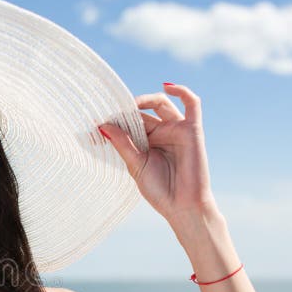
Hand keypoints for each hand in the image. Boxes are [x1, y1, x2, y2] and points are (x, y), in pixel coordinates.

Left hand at [99, 83, 218, 223]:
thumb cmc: (159, 189)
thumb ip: (122, 143)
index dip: (117, 117)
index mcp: (146, 143)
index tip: (98, 118)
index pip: (130, 122)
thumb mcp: (135, 164)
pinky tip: (166, 86)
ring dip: (146, 99)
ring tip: (131, 104)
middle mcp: (161, 134)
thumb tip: (102, 125)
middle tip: (112, 111)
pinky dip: (182, 91)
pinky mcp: (193, 130)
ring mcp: (177, 130)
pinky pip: (192, 104)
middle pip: (143, 112)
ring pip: (161, 104)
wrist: (183, 205)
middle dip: (127, 110)